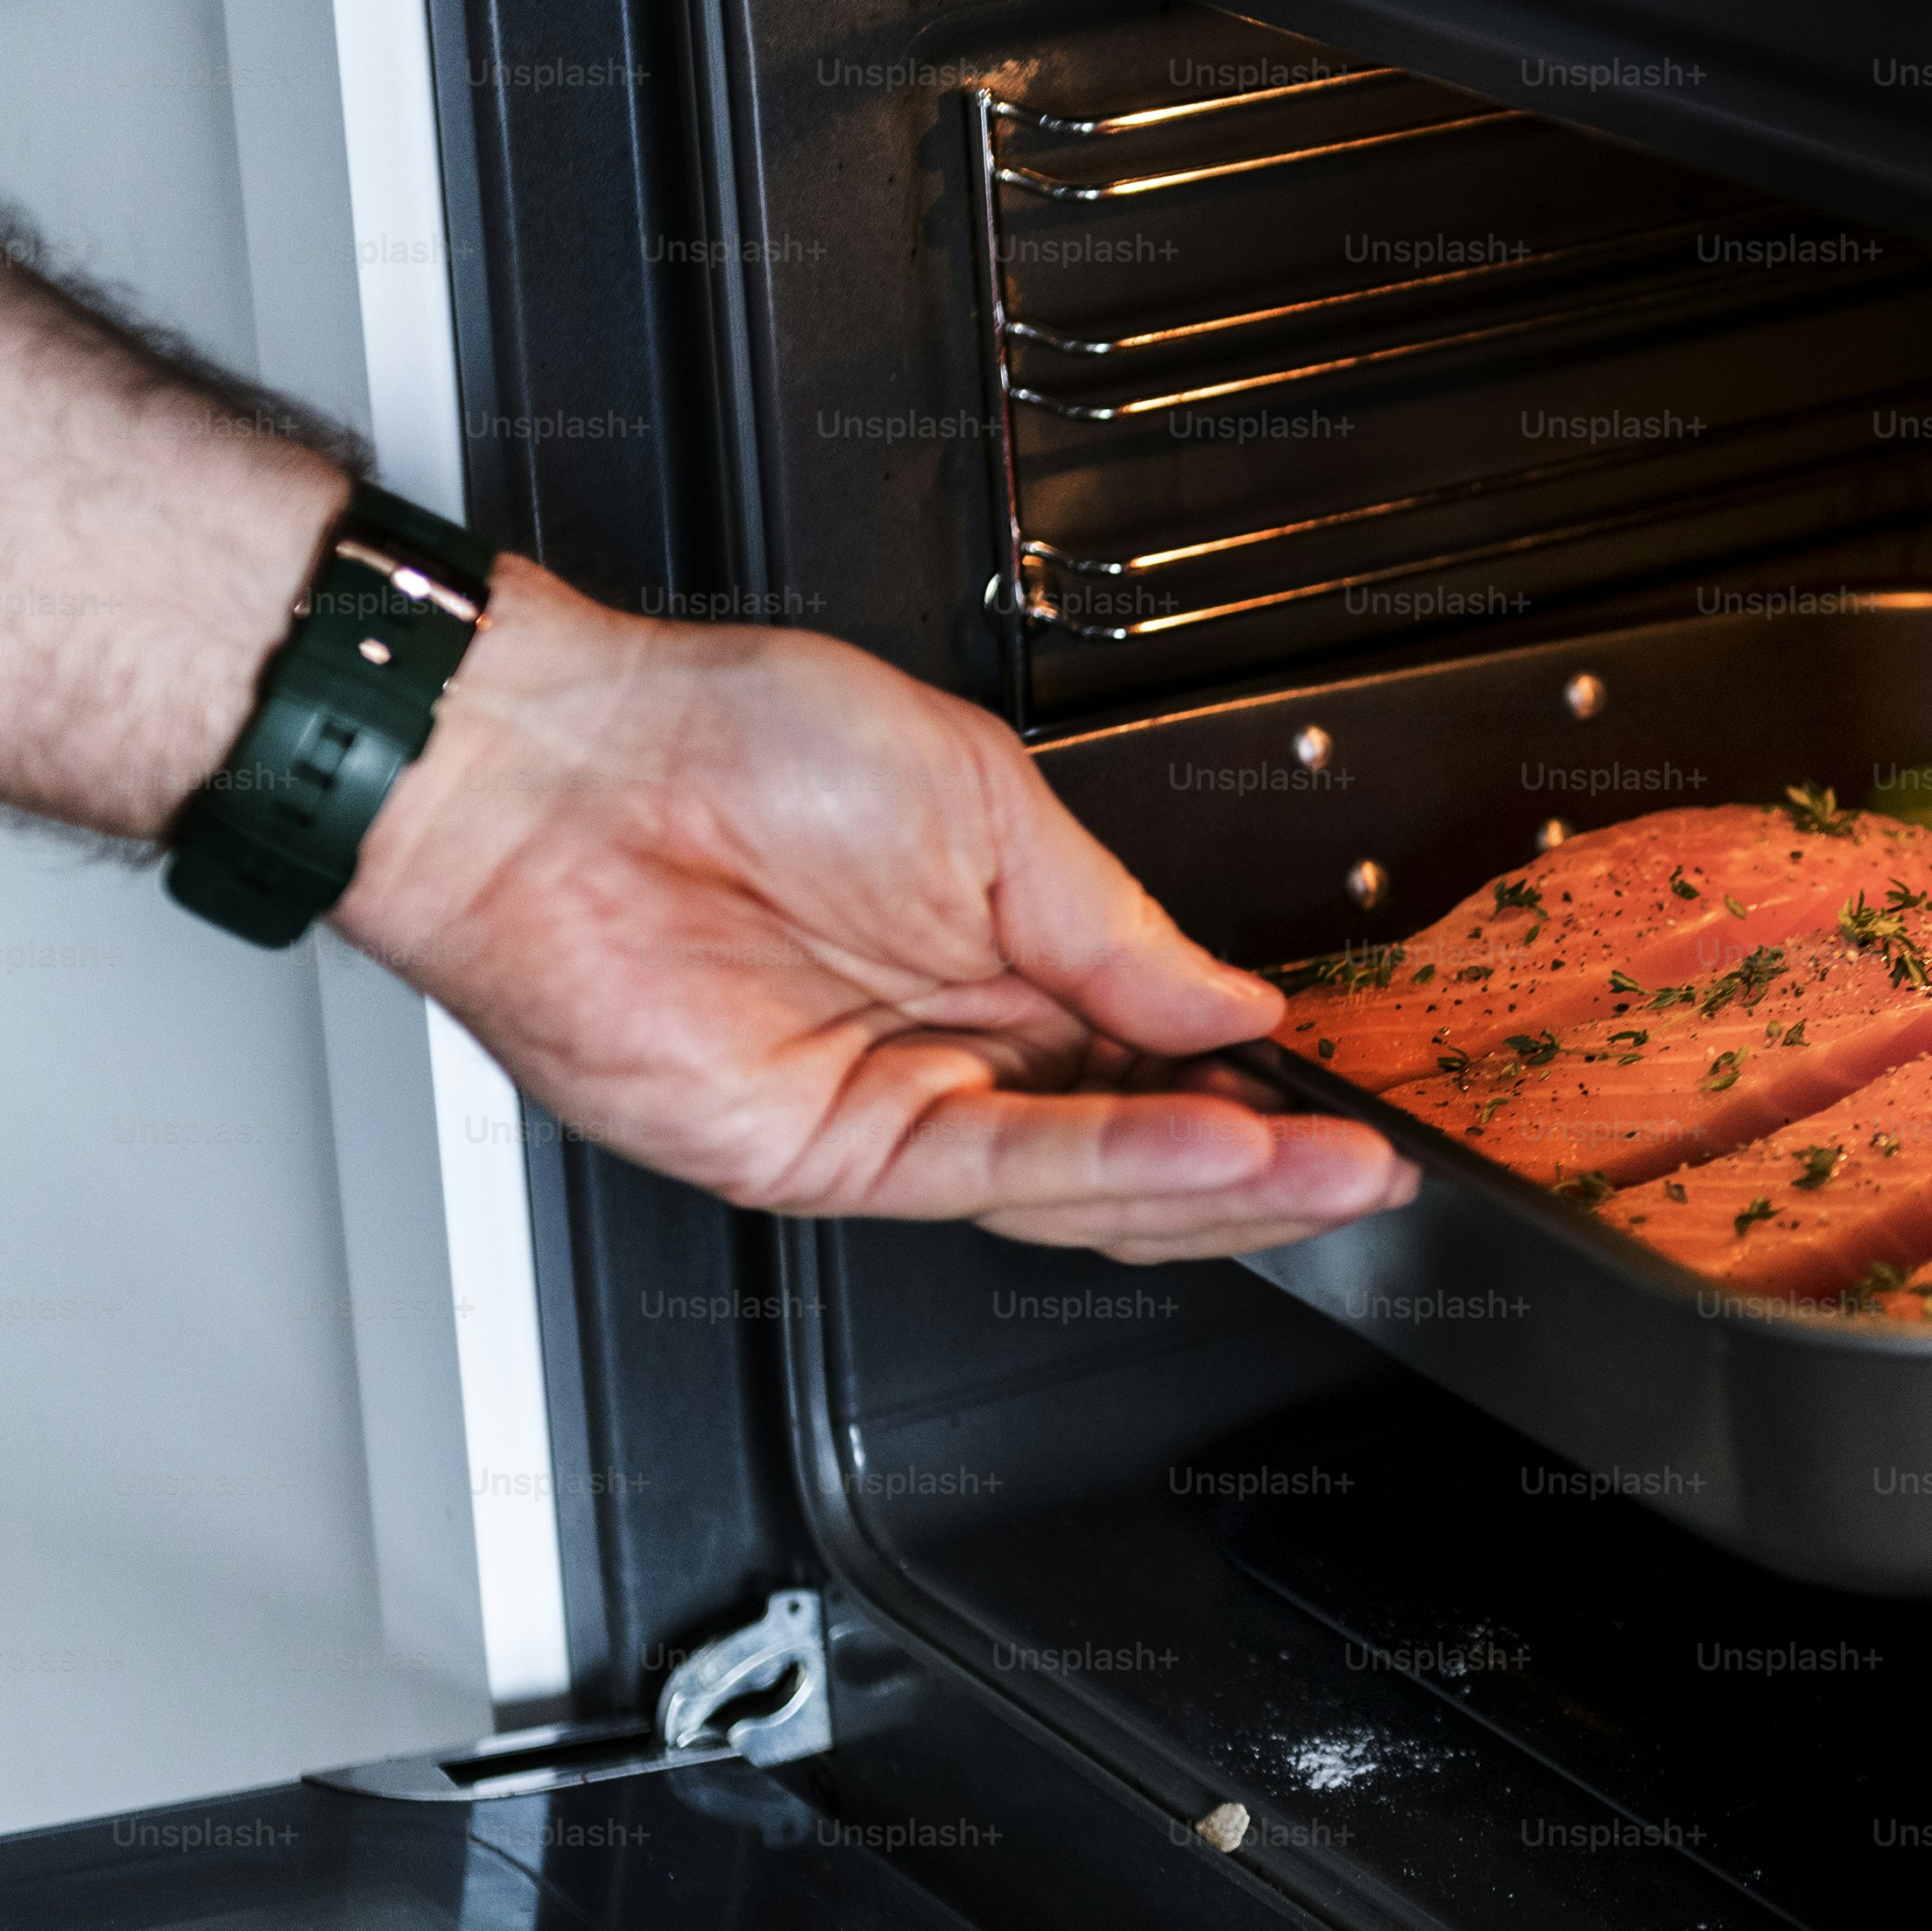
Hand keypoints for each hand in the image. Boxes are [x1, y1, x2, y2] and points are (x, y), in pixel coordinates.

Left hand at [337, 560, 1415, 1259]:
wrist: (563, 764)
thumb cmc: (722, 740)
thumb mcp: (986, 798)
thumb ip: (1117, 927)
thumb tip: (1234, 1004)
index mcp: (1001, 961)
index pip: (1160, 1066)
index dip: (1261, 1091)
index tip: (1349, 1095)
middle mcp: (956, 1051)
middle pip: (1138, 1154)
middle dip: (1268, 1166)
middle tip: (1368, 1161)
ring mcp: (893, 1112)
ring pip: (1084, 1191)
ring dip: (1218, 1184)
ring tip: (1325, 1165)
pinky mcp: (831, 1155)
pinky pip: (1002, 1175)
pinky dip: (1120, 1167)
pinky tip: (1214, 1145)